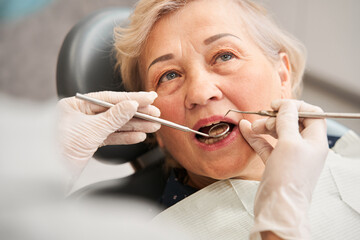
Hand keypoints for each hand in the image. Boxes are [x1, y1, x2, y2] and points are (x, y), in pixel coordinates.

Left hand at [57, 91, 160, 174]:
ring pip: (115, 125)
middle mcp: (80, 114)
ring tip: (153, 126)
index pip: (109, 98)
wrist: (50, 178)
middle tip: (155, 114)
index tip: (149, 98)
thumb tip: (131, 105)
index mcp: (75, 105)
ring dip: (135, 126)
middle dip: (137, 114)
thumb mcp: (92, 130)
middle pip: (114, 111)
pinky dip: (126, 137)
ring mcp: (86, 129)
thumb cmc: (60, 151)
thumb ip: (114, 117)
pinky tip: (139, 136)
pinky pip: (111, 137)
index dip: (132, 98)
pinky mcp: (90, 142)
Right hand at [240, 100, 328, 238]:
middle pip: (292, 122)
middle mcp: (304, 147)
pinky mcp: (276, 163)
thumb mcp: (289, 142)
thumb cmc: (288, 176)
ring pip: (278, 132)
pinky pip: (267, 145)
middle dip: (276, 117)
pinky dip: (257, 138)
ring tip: (250, 127)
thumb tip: (286, 105)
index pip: (311, 114)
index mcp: (315, 141)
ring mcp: (290, 155)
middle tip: (261, 118)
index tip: (276, 105)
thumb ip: (287, 120)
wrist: (278, 206)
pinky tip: (246, 131)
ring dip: (264, 126)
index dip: (294, 106)